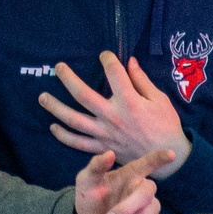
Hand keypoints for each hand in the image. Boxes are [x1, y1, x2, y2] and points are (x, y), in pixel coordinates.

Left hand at [42, 53, 192, 178]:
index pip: (115, 74)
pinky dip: (64, 136)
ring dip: (56, 108)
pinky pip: (79, 143)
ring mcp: (106, 134)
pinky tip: (53, 127)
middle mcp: (113, 117)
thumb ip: (142, 80)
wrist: (170, 159)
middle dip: (68, 79)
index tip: (104, 54)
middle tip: (58, 67)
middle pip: (83, 96)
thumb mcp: (159, 100)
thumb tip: (129, 61)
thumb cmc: (166, 126)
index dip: (108, 60)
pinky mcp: (103, 148)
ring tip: (42, 97)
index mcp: (130, 102)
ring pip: (74, 120)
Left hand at [73, 148, 172, 213]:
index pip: (147, 164)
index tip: (171, 154)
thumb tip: (109, 153)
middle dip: (127, 209)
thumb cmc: (89, 197)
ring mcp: (151, 207)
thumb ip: (96, 167)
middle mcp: (142, 188)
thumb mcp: (86, 181)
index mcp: (129, 174)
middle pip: (147, 195)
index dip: (159, 158)